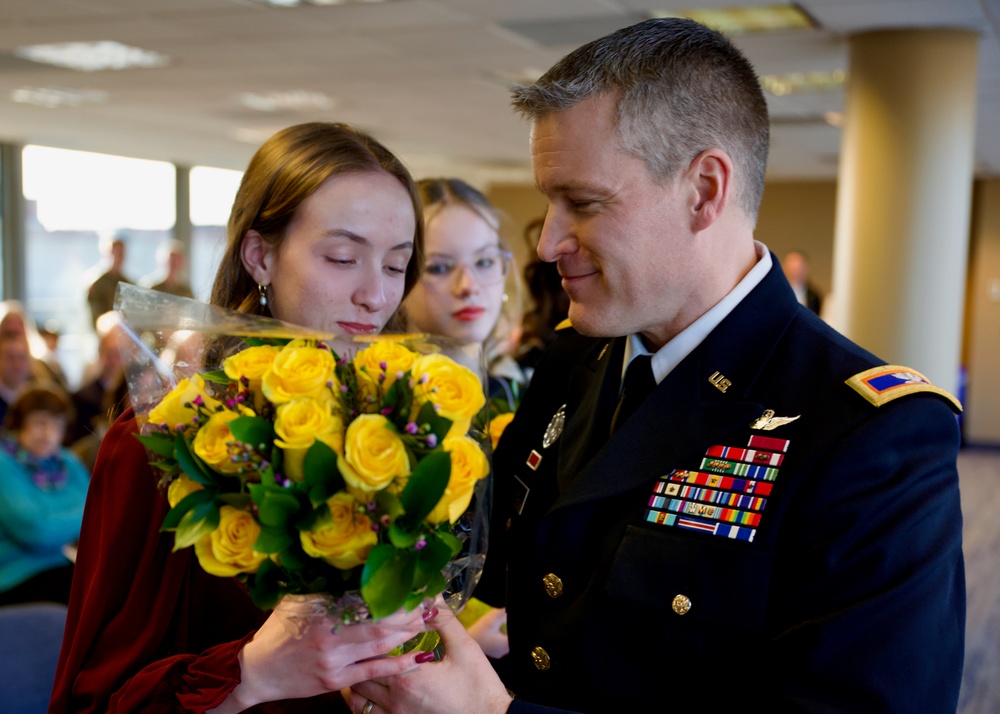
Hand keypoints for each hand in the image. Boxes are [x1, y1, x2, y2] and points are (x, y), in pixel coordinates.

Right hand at [208, 600, 432, 711]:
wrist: (256, 672)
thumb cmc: (277, 631)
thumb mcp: (295, 601)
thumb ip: (321, 587)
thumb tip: (346, 562)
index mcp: (321, 613)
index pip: (367, 600)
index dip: (394, 593)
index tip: (414, 583)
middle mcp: (330, 638)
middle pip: (381, 623)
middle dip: (409, 612)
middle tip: (429, 601)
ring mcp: (334, 662)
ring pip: (381, 647)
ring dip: (408, 634)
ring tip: (427, 621)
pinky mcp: (335, 682)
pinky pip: (373, 672)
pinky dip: (398, 665)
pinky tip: (419, 657)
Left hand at [348, 603, 511, 713]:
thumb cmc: (478, 686)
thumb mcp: (464, 647)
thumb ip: (443, 620)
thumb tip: (431, 596)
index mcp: (408, 677)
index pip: (373, 653)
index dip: (368, 638)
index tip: (370, 624)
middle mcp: (396, 699)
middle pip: (360, 675)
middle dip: (360, 657)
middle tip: (363, 642)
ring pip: (358, 699)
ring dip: (358, 681)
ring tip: (365, 665)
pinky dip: (364, 703)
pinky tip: (372, 690)